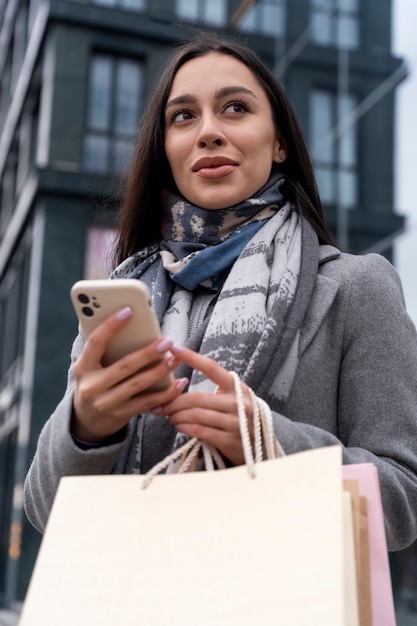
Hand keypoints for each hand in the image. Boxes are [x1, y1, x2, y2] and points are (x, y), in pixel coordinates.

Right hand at [71, 307, 187, 442]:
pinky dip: (165, 394)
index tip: (129, 310)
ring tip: (175, 360)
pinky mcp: (120, 415)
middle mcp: (92, 386)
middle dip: (148, 353)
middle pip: (124, 366)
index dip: (111, 326)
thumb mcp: (92, 366)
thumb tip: (132, 322)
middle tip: (166, 342)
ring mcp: (106, 403)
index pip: (95, 342)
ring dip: (160, 372)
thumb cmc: (95, 382)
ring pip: (138, 385)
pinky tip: (179, 384)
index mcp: (83, 367)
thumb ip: (106, 349)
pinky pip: (147, 403)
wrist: (88, 420)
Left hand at [155, 344, 253, 464]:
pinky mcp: (230, 440)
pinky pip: (200, 431)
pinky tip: (179, 427)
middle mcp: (239, 403)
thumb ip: (215, 390)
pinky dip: (184, 428)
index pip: (211, 368)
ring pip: (195, 415)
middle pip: (196, 398)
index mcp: (238, 387)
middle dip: (173, 402)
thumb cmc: (239, 418)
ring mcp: (236, 422)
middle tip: (161, 405)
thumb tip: (180, 382)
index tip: (173, 348)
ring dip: (176, 416)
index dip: (191, 357)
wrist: (259, 447)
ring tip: (169, 416)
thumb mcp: (234, 399)